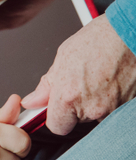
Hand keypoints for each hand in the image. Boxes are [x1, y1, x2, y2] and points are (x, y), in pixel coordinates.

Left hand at [21, 15, 135, 134]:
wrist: (132, 33)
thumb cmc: (102, 39)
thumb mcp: (64, 57)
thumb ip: (47, 85)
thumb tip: (32, 100)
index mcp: (69, 98)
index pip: (57, 127)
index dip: (57, 117)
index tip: (58, 107)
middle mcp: (92, 108)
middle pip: (78, 120)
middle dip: (78, 106)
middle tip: (84, 83)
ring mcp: (113, 109)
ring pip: (97, 115)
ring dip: (97, 103)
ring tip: (100, 78)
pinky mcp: (129, 106)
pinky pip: (115, 110)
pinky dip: (113, 99)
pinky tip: (113, 81)